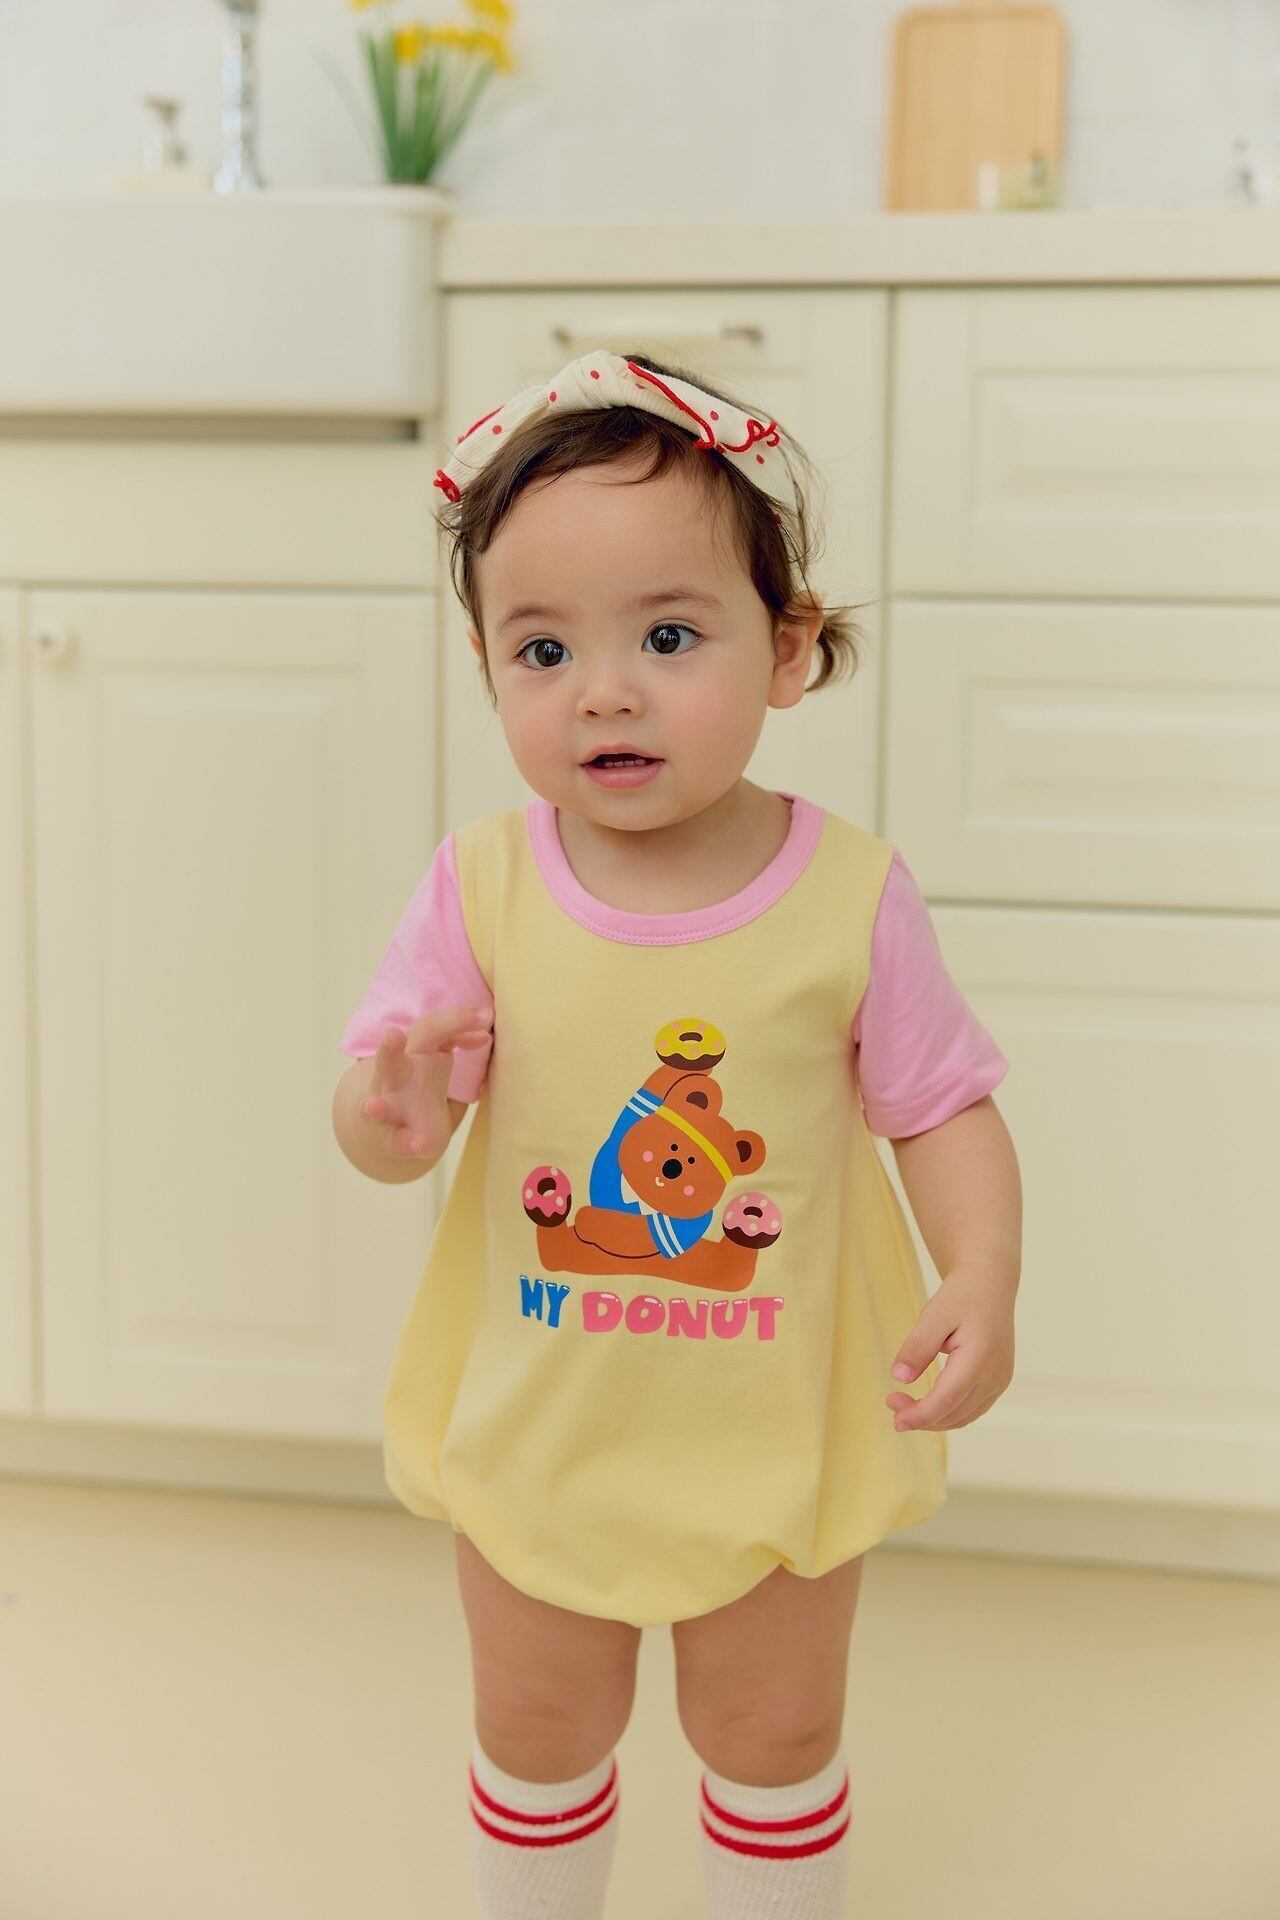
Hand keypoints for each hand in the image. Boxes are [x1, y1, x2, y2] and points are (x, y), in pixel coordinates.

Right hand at [361, 1005, 492, 1161]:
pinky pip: (397, 1142)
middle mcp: (393, 1078)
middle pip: (388, 1060)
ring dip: (376, 1108)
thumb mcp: (438, 1056)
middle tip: (393, 1034)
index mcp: (408, 1053)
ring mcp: (390, 1109)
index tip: (487, 1016)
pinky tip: (418, 1144)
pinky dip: (407, 1144)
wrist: (395, 1127)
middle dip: (390, 1048)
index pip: (429, 1030)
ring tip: (372, 1107)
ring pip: (378, 1106)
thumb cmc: (419, 1083)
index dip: (457, 1020)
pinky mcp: (394, 1139)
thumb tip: (485, 1033)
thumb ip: (457, 1039)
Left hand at [885, 1265, 1014, 1432]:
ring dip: (933, 1419)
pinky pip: (972, 1409)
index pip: (947, 1399)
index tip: (895, 1420)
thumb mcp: (933, 1315)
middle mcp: (995, 1375)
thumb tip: (899, 1378)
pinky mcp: (998, 1381)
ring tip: (904, 1404)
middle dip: (921, 1417)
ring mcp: (1000, 1380)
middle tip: (891, 1402)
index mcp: (980, 1358)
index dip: (920, 1415)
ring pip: (964, 1416)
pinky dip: (948, 1413)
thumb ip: (917, 1347)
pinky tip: (927, 1403)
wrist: (990, 1285)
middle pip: (955, 1413)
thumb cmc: (961, 1296)